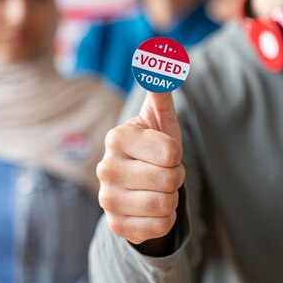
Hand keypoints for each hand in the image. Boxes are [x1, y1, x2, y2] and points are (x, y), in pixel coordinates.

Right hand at [97, 92, 185, 245]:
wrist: (140, 186)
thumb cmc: (155, 147)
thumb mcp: (161, 119)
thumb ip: (160, 90)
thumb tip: (157, 56)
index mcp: (117, 137)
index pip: (171, 153)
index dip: (177, 156)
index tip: (165, 155)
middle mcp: (105, 168)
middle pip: (170, 180)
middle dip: (175, 177)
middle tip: (163, 173)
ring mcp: (107, 199)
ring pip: (165, 205)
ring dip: (171, 199)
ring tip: (158, 189)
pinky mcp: (115, 225)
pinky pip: (160, 226)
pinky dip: (165, 219)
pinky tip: (152, 209)